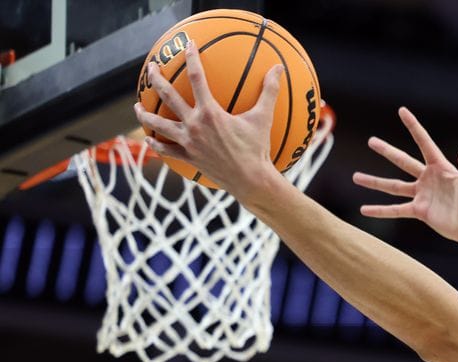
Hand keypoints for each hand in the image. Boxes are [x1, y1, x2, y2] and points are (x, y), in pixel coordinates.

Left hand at [133, 40, 282, 196]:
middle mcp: (194, 125)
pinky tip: (149, 139)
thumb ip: (269, 91)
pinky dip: (156, 144)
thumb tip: (279, 68)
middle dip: (156, 79)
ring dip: (145, 114)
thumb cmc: (258, 149)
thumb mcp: (264, 118)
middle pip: (168, 96)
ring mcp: (188, 142)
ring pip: (159, 124)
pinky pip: (167, 150)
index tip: (188, 45)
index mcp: (210, 112)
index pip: (197, 78)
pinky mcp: (188, 157)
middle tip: (151, 68)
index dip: (192, 58)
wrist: (250, 180)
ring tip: (137, 106)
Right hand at [352, 108, 457, 246]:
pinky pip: (396, 210)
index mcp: (440, 167)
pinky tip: (364, 210)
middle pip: (403, 161)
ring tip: (356, 177)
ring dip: (375, 182)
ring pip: (394, 186)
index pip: (424, 142)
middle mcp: (428, 178)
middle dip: (387, 151)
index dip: (413, 126)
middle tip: (371, 141)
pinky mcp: (419, 211)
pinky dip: (380, 210)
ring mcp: (422, 194)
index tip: (402, 111)